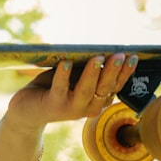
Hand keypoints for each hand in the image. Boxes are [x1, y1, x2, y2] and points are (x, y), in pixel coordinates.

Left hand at [5, 53, 138, 131]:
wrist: (26, 110)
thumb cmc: (53, 89)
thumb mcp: (74, 78)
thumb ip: (87, 69)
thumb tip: (101, 50)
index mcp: (97, 101)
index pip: (116, 86)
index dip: (125, 73)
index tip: (133, 57)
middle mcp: (88, 107)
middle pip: (104, 88)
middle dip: (113, 71)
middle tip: (119, 55)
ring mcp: (71, 108)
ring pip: (86, 90)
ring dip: (93, 73)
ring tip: (98, 58)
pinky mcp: (53, 105)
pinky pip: (60, 89)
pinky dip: (63, 75)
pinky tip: (65, 63)